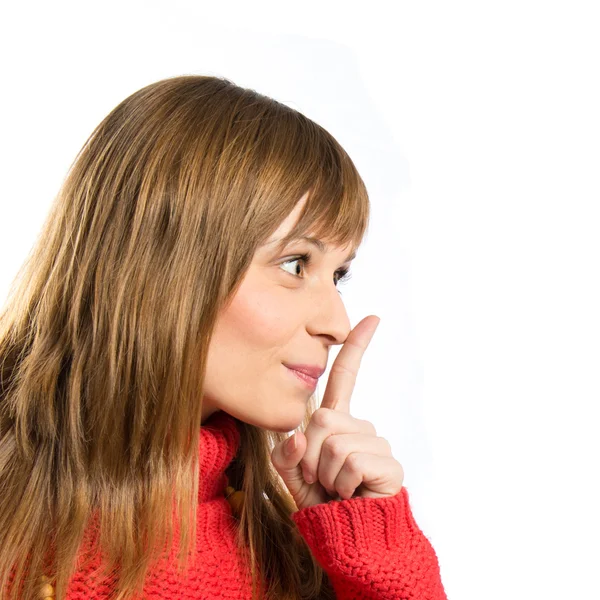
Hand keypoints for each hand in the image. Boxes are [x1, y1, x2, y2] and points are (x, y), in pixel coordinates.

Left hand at [270, 315, 403, 510]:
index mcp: (338, 422)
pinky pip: (348, 462)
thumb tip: (295, 437)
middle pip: (320, 418)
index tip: (373, 317)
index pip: (346, 377)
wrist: (350, 540)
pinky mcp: (389, 464)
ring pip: (332, 444)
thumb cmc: (324, 505)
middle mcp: (360, 427)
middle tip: (321, 479)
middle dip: (309, 455)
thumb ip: (285, 454)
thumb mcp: (293, 476)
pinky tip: (353, 493)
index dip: (357, 347)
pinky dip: (342, 484)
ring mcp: (376, 444)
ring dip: (325, 474)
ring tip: (338, 489)